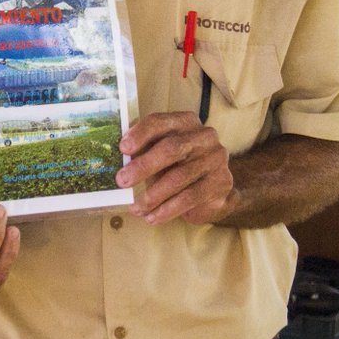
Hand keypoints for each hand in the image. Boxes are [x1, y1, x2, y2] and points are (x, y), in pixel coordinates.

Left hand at [117, 112, 233, 224]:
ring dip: (152, 195)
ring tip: (135, 208)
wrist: (213, 183)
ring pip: (179, 177)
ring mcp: (216, 159)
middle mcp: (204, 136)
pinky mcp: (221, 183)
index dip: (140, 134)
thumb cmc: (176, 162)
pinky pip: (190, 198)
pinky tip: (152, 217)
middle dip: (143, 166)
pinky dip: (167, 209)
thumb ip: (141, 147)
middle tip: (122, 181)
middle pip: (171, 149)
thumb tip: (117, 156)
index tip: (122, 148)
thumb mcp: (158, 150)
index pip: (160, 122)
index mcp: (184, 121)